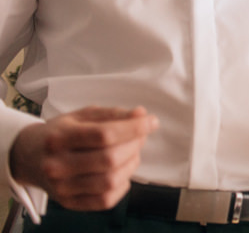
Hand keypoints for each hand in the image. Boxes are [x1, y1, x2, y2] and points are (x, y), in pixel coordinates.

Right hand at [10, 106, 158, 210]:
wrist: (29, 157)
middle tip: (140, 136)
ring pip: (110, 181)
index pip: (104, 134)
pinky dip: (122, 185)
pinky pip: (105, 200)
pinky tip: (121, 172)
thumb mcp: (83, 115)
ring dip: (131, 164)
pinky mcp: (68, 202)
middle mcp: (57, 165)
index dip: (134, 128)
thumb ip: (113, 114)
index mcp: (60, 137)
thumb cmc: (61, 132)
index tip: (151, 121)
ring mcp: (61, 187)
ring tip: (131, 152)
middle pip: (109, 159)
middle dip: (135, 145)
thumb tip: (141, 114)